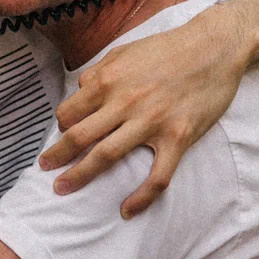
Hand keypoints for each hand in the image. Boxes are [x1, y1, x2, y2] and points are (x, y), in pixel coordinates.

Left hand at [39, 16, 246, 217]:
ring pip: (107, 156)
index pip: (69, 112)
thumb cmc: (167, 48)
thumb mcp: (123, 51)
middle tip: (44, 170)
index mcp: (108, 81)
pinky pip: (157, 177)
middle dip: (56, 156)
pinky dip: (140, 198)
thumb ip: (99, 72)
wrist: (214, 48)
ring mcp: (151, 122)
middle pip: (79, 137)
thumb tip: (81, 91)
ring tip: (62, 188)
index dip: (60, 126)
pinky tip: (126, 211)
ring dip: (80, 176)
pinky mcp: (178, 138)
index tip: (62, 135)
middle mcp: (124, 103)